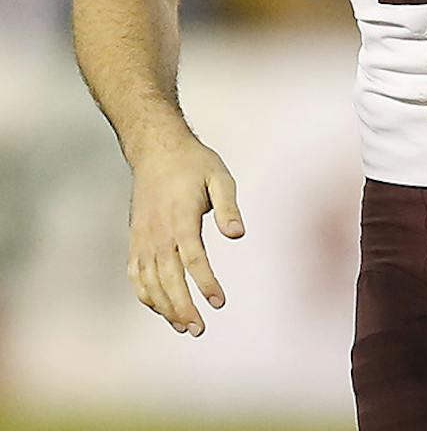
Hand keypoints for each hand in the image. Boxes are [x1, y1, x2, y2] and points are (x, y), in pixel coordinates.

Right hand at [128, 134, 243, 335]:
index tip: (219, 302)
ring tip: (185, 327)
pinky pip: (137, 276)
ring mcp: (143, 239)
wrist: (156, 151)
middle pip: (168, 280)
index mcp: (180, 219)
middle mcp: (158, 234)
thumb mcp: (219, 176)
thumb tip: (237, 235)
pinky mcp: (135, 241)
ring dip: (165, 308)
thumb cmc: (193, 164)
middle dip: (183, 308)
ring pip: (149, 283)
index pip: (193, 260)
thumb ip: (228, 206)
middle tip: (200, 329)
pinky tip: (162, 308)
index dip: (206, 284)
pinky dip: (147, 296)